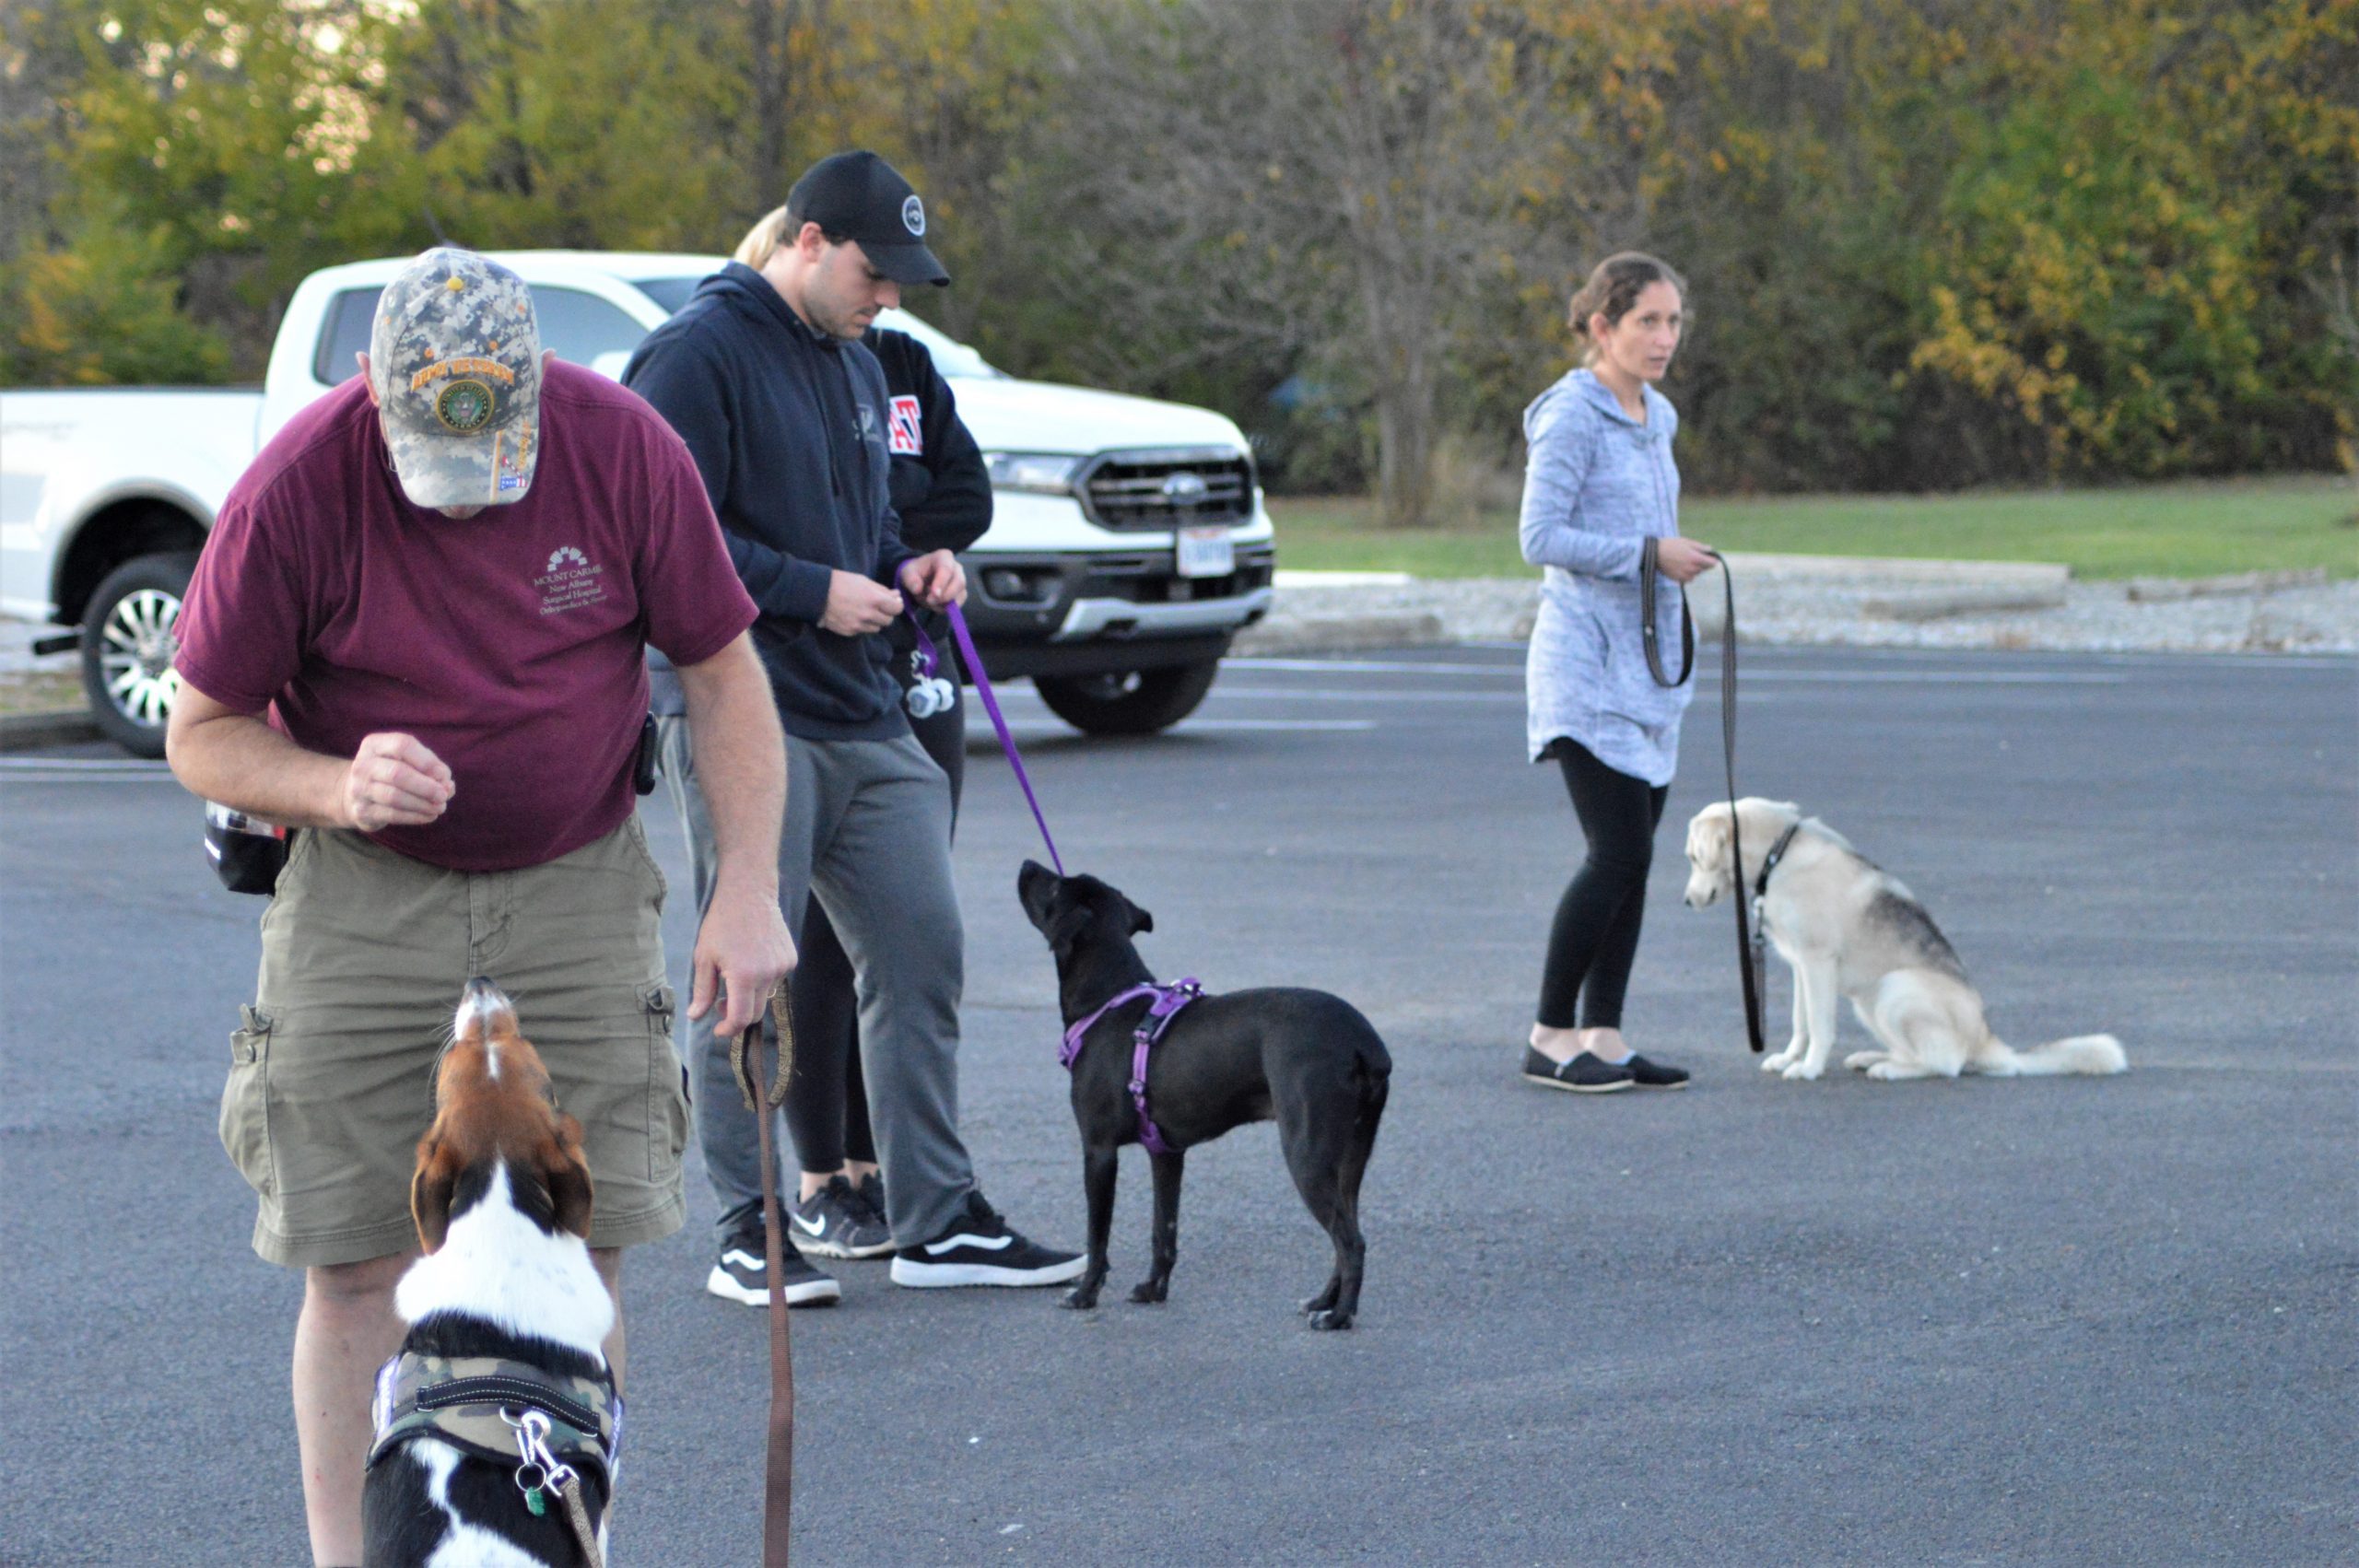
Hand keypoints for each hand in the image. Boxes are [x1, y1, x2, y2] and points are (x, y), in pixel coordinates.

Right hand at [339, 732, 453, 830]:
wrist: (356, 794)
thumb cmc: (392, 773)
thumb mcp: (409, 762)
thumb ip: (431, 769)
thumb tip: (448, 786)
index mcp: (374, 744)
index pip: (402, 745)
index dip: (427, 761)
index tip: (444, 775)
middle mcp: (363, 764)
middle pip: (397, 773)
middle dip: (426, 786)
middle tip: (444, 795)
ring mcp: (359, 789)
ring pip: (394, 796)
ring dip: (423, 803)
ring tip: (440, 807)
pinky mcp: (361, 811)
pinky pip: (392, 814)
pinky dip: (415, 816)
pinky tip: (430, 815)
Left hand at [687, 882, 797, 1041]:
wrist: (749, 894)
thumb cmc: (722, 923)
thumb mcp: (704, 957)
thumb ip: (702, 991)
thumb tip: (695, 1016)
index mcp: (744, 976)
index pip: (740, 1018)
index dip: (728, 1029)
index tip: (718, 1030)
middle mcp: (768, 974)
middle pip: (756, 1013)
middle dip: (737, 1015)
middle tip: (720, 1002)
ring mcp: (783, 967)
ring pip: (765, 996)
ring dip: (749, 995)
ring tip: (736, 974)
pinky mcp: (790, 959)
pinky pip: (775, 981)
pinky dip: (762, 980)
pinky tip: (752, 960)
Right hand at [820, 570, 903, 634]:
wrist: (817, 593)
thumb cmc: (841, 582)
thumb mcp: (863, 581)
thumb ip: (882, 590)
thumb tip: (896, 595)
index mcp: (874, 599)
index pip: (897, 609)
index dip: (897, 605)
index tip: (893, 603)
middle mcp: (868, 614)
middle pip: (888, 621)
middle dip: (886, 614)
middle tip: (879, 607)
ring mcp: (858, 625)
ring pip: (877, 628)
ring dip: (875, 621)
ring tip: (865, 612)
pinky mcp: (849, 632)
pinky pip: (863, 631)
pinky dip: (862, 625)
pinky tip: (854, 616)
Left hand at [897, 550, 966, 609]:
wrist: (920, 578)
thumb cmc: (916, 572)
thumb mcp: (908, 572)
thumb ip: (910, 579)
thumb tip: (917, 589)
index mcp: (943, 557)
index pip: (947, 569)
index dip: (942, 582)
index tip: (934, 594)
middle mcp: (956, 567)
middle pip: (959, 582)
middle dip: (945, 595)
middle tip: (930, 601)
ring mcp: (961, 580)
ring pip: (960, 594)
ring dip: (944, 603)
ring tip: (929, 602)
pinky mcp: (961, 593)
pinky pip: (958, 603)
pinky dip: (946, 608)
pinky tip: (935, 605)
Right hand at [1654, 537, 1718, 583]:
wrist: (1655, 554)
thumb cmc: (1671, 545)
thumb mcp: (1687, 542)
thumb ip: (1700, 547)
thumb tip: (1710, 550)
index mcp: (1696, 558)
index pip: (1713, 563)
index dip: (1712, 559)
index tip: (1708, 556)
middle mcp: (1692, 569)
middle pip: (1704, 569)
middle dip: (1702, 563)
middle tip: (1692, 556)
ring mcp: (1685, 575)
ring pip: (1697, 574)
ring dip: (1694, 569)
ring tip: (1684, 561)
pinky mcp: (1679, 580)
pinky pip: (1689, 578)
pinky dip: (1687, 574)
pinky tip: (1680, 567)